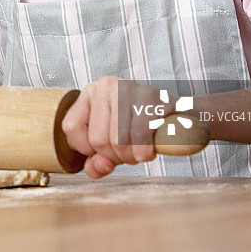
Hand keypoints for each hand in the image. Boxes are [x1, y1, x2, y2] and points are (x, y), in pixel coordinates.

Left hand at [61, 77, 175, 178]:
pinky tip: (150, 149)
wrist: (179, 117)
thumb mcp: (112, 145)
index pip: (72, 127)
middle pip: (97, 139)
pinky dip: (145, 151)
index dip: (87, 149)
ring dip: (131, 156)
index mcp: (90, 93)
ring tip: (140, 150)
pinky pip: (140, 136)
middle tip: (129, 152)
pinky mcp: (151, 96)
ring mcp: (129, 88)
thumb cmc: (140, 130)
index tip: (104, 150)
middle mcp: (106, 85)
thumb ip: (97, 162)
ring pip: (118, 140)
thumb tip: (98, 166)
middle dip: (115, 156)